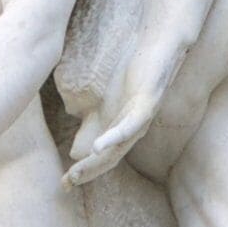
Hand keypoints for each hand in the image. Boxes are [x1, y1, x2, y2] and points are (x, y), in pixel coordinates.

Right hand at [65, 67, 171, 185]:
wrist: (163, 42)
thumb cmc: (138, 65)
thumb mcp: (113, 93)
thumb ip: (100, 112)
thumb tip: (84, 124)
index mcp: (125, 126)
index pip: (104, 156)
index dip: (85, 170)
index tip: (64, 182)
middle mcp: (136, 128)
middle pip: (110, 158)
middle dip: (87, 172)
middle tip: (65, 184)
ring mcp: (143, 117)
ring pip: (119, 148)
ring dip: (97, 163)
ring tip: (76, 174)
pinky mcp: (148, 103)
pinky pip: (131, 125)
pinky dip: (113, 138)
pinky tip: (97, 147)